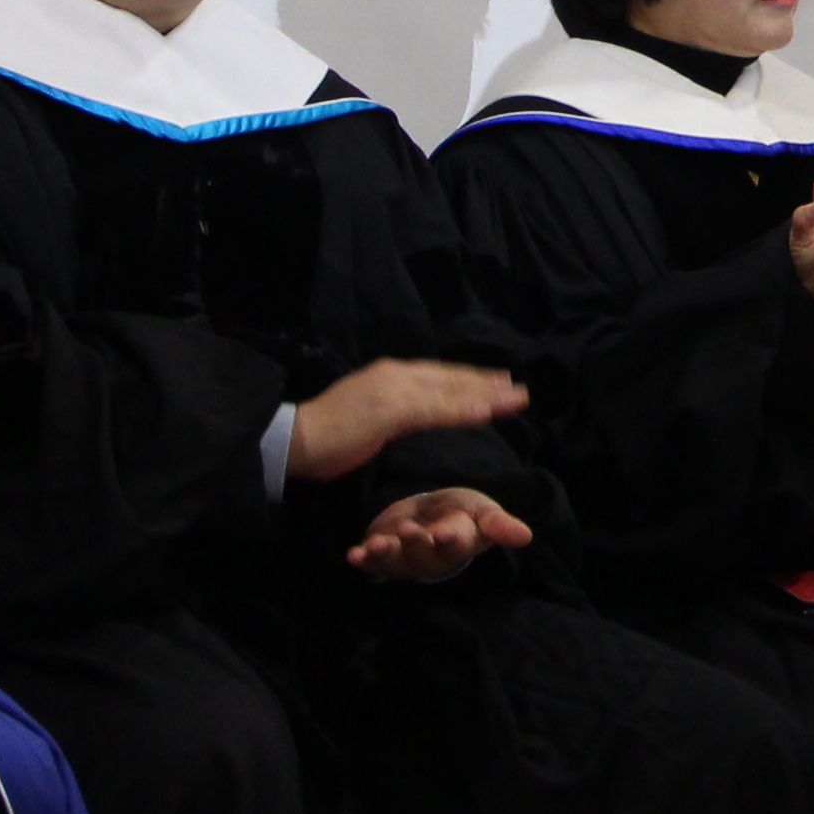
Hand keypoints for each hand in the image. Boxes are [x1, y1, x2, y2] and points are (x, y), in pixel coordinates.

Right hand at [286, 355, 528, 485]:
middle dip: (487, 385)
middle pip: (452, 380)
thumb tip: (414, 415)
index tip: (499, 382)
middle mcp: (397, 375)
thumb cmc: (327, 434)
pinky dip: (462, 411)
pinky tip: (485, 413)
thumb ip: (395, 413)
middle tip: (519, 390)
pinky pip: (435, 411)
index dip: (471, 380)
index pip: (440, 377)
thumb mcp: (370, 418)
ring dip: (486, 395)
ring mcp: (394, 390)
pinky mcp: (390, 410)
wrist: (293, 437)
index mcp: (391, 376)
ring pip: (450, 392)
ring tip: (516, 398)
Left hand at [346, 485, 532, 584]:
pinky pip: (371, 566)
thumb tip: (526, 536)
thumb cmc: (460, 511)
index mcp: (459, 544)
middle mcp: (431, 558)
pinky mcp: (382, 558)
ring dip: (386, 556)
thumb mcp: (481, 510)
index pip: (456, 546)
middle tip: (409, 529)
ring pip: (396, 565)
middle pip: (424, 558)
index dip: (450, 540)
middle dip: (415, 545)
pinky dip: (362, 561)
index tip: (444, 532)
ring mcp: (405, 561)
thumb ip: (498, 524)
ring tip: (377, 544)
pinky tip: (353, 555)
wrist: (430, 513)